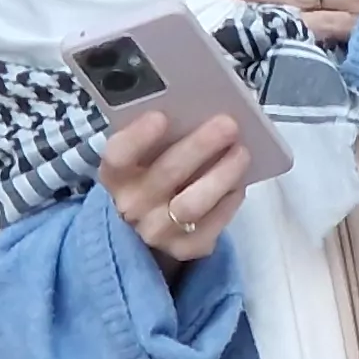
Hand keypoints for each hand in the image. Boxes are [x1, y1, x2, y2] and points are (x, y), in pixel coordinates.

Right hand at [97, 110, 249, 263]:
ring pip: (192, 204)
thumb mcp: (148, 155)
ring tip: (242, 152)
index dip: (138, 137)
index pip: (118, 155)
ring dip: (221, 175)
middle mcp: (131, 205)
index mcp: (116, 174)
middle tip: (228, 124)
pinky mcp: (184, 248)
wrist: (155, 223)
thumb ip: (165, 135)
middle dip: (199, 146)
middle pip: (165, 174)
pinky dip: (228, 201)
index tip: (161, 116)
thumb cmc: (156, 173)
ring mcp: (156, 231)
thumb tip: (201, 109)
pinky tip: (239, 183)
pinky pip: (211, 226)